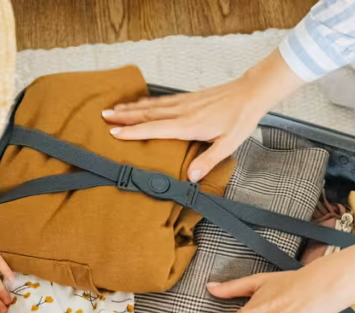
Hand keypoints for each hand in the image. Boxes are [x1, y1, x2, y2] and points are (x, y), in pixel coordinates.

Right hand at [103, 50, 303, 180]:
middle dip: (124, 116)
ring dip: (131, 108)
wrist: (251, 93)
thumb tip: (191, 177)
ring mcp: (184, 103)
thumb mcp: (228, 144)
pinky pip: (162, 101)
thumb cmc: (241, 118)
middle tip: (103, 116)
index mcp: (188, 125)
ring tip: (114, 109)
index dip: (133, 131)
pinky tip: (141, 103)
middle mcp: (182, 112)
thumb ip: (208, 160)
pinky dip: (147, 102)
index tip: (114, 132)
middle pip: (147, 114)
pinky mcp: (188, 98)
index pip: (154, 129)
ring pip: (152, 105)